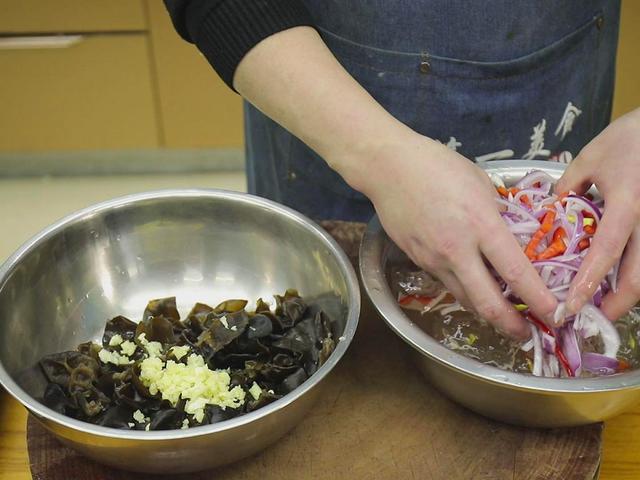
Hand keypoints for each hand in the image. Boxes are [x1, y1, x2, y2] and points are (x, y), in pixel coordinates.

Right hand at [232, 27, 557, 336]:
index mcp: (481, 225)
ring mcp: (434, 259)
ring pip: (465, 299)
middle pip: (487, 303)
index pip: (516, 273)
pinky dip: (465, 290)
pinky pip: (447, 283)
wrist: (388, 168)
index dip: (539, 301)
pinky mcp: (417, 261)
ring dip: (487, 312)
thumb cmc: (438, 166)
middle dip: (511, 325)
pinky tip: (473, 286)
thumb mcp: (481, 184)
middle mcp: (458, 250)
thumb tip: (512, 237)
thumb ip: (497, 216)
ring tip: (503, 316)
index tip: (555, 316)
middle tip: (526, 334)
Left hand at [556, 108, 639, 319]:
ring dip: (627, 292)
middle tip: (591, 318)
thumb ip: (568, 188)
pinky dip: (636, 271)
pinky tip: (621, 277)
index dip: (588, 284)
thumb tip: (552, 213)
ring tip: (604, 303)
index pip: (605, 253)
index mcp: (626, 205)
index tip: (570, 308)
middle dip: (615, 305)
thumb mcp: (589, 159)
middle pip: (639, 277)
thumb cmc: (629, 137)